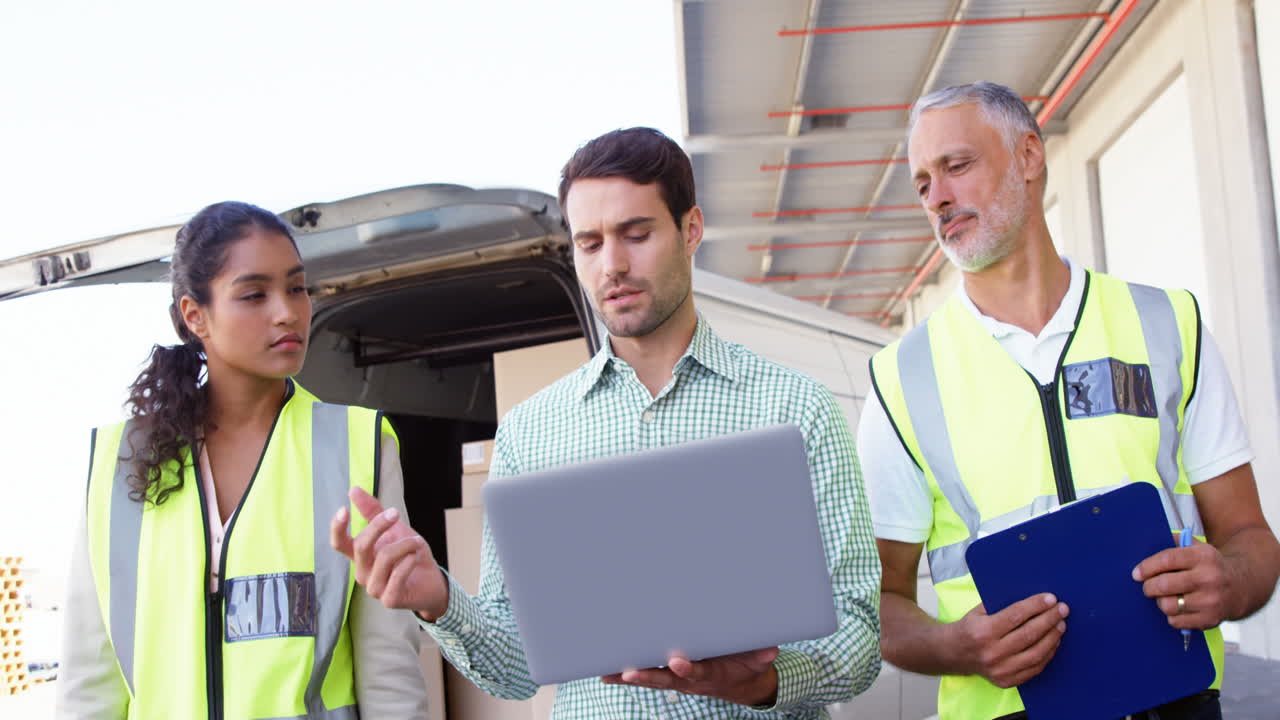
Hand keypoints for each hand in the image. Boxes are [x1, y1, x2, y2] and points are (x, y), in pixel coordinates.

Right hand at [329, 486, 448, 619]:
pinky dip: (410, 560)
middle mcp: (362, 572)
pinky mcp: (389, 600)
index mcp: (360, 556)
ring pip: (383, 558)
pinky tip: (416, 557)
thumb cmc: (410, 554)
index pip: (339, 543)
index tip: (343, 509)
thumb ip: (374, 511)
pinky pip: (397, 575)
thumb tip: (353, 489)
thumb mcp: (395, 528)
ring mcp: (374, 588)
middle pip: (361, 546)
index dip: (337, 528)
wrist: (432, 581)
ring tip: (417, 542)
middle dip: (378, 526)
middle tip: (396, 513)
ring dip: (405, 544)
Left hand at [601, 647, 778, 706]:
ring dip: (630, 677)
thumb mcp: (758, 660)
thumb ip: (761, 655)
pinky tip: (606, 674)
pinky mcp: (668, 677)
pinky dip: (626, 676)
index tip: (678, 662)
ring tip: (608, 674)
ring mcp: (677, 680)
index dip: (688, 669)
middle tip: (631, 672)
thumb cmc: (746, 665)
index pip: (698, 673)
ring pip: (651, 680)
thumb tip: (771, 650)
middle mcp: (690, 680)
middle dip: (649, 676)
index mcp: (711, 675)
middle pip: (666, 680)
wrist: (741, 683)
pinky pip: (645, 677)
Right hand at [950, 594, 1068, 688]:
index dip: (1035, 606)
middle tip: (1063, 609)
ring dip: (1052, 637)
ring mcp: (1000, 669)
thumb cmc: (969, 628)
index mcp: (983, 631)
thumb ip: (1000, 606)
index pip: (1016, 615)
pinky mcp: (1007, 681)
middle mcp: (992, 652)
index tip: (1051, 598)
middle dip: (1049, 619)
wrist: (953, 654)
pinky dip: (1047, 654)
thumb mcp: (978, 612)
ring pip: (1036, 653)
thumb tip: (1032, 599)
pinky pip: (1034, 668)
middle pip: (1029, 634)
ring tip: (1061, 624)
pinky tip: (1053, 642)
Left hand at [1133, 539, 1229, 629]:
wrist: (1241, 586)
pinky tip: (1177, 608)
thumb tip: (1145, 544)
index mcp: (1203, 556)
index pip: (1166, 560)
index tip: (1136, 574)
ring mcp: (1211, 601)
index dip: (1147, 567)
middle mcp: (1209, 578)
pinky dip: (1171, 615)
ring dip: (1160, 602)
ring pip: (1168, 605)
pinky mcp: (1210, 619)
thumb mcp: (1197, 547)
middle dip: (1149, 587)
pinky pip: (1176, 621)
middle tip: (1147, 587)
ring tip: (1164, 597)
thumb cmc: (1209, 565)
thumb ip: (1174, 542)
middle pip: (1164, 585)